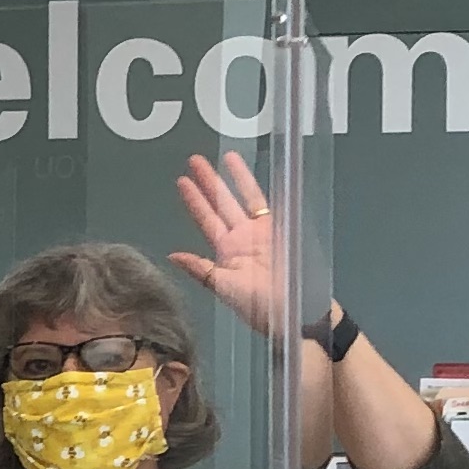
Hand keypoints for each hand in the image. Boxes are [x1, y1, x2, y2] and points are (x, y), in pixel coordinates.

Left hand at [168, 149, 291, 338]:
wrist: (296, 311)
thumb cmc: (260, 305)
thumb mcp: (225, 289)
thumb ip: (201, 270)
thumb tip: (173, 256)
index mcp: (226, 252)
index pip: (206, 219)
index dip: (195, 200)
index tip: (181, 181)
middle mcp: (242, 238)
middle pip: (222, 203)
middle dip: (210, 182)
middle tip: (195, 160)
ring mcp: (262, 232)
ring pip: (244, 199)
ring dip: (234, 180)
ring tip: (226, 156)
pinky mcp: (282, 230)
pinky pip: (269, 204)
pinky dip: (261, 190)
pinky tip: (256, 175)